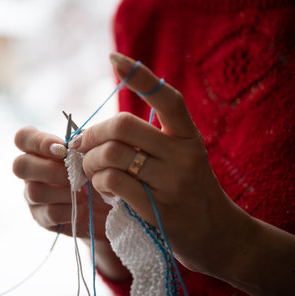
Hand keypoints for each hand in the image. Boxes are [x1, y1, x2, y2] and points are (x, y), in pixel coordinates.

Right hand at [12, 127, 130, 280]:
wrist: (107, 204)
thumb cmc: (95, 171)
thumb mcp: (91, 153)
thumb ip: (80, 145)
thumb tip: (73, 143)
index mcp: (38, 150)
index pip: (23, 138)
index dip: (38, 142)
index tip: (62, 150)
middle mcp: (30, 172)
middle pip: (20, 166)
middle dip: (50, 170)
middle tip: (76, 175)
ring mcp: (32, 196)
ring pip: (34, 191)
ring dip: (64, 191)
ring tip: (83, 192)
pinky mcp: (42, 217)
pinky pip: (50, 212)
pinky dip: (70, 208)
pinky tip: (82, 207)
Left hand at [69, 53, 286, 293]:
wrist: (217, 235)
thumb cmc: (189, 191)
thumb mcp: (181, 158)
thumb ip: (150, 142)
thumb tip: (98, 133)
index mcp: (188, 136)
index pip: (166, 98)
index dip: (140, 76)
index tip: (115, 58)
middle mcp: (183, 154)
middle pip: (123, 125)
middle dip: (91, 134)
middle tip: (80, 146)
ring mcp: (172, 182)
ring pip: (111, 155)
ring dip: (89, 162)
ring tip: (90, 170)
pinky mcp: (158, 208)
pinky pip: (112, 182)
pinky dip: (98, 182)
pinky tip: (103, 188)